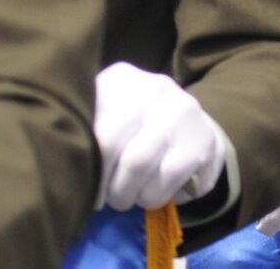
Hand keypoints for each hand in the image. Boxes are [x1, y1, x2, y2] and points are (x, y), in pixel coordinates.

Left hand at [94, 62, 228, 211]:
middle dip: (119, 192)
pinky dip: (169, 197)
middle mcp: (160, 90)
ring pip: (160, 179)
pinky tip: (162, 188)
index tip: (90, 192)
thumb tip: (71, 160)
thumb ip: (85, 126)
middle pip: (136, 161)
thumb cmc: (125, 118)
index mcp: (123, 79)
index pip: (107, 138)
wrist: (178, 113)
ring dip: (142, 198)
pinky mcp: (209, 139)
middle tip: (112, 199)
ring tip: (135, 195)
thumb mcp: (100, 109)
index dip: (97, 175)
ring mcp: (188, 113)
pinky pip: (185, 186)